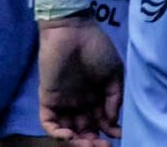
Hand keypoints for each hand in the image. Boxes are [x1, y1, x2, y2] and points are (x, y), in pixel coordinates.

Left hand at [36, 16, 122, 143]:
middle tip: (102, 146)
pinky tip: (69, 136)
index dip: (109, 131)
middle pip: (85, 130)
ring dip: (77, 141)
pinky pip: (50, 123)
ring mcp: (63, 103)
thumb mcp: (114, 72)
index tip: (118, 135)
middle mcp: (80, 103)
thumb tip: (111, 121)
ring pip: (68, 130)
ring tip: (88, 144)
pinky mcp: (48, 100)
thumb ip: (114, 97)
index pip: (101, 121)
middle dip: (93, 141)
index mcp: (96, 96)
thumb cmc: (96, 48)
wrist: (72, 32)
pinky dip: (57, 133)